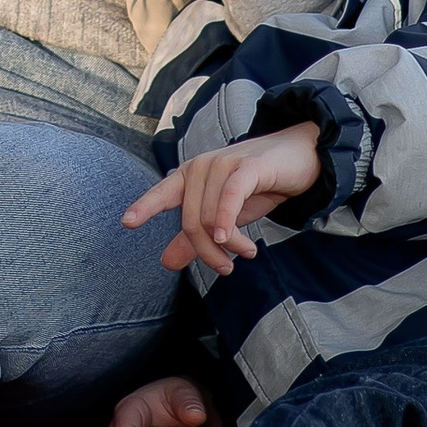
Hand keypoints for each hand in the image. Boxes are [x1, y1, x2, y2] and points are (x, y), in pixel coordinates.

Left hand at [124, 123, 323, 277]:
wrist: (300, 158)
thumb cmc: (259, 186)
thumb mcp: (225, 217)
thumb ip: (196, 238)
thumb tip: (166, 262)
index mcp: (190, 176)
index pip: (163, 193)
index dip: (145, 207)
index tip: (127, 222)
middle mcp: (201, 167)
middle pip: (191, 222)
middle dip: (208, 252)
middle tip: (227, 267)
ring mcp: (222, 164)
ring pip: (211, 218)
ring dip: (230, 244)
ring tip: (246, 253)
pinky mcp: (247, 167)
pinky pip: (229, 198)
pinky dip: (227, 221)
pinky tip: (230, 240)